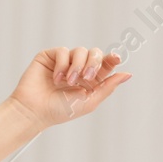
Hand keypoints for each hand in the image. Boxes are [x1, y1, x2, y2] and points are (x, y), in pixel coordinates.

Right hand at [8, 46, 129, 128]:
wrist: (35, 111)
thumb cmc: (59, 111)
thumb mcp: (90, 101)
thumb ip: (108, 87)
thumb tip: (127, 74)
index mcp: (90, 80)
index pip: (105, 63)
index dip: (112, 58)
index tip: (115, 58)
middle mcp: (78, 68)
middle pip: (95, 53)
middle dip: (93, 63)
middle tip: (86, 77)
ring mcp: (64, 62)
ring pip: (80, 50)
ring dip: (77, 66)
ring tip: (68, 82)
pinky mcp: (50, 57)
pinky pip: (63, 51)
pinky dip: (62, 65)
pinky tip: (56, 79)